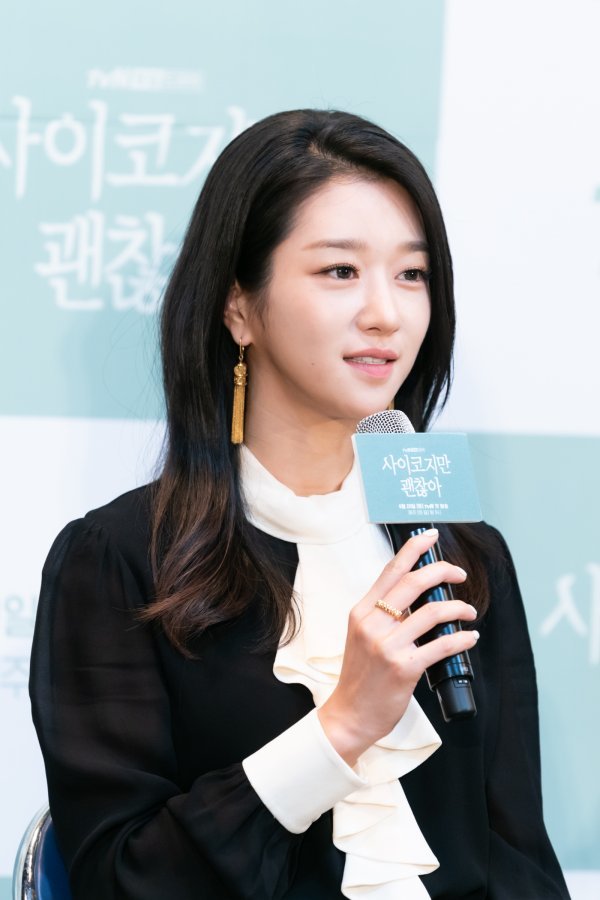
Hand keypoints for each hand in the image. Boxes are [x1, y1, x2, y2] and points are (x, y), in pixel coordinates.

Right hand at [317, 528, 478, 765]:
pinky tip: (470, 637)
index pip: (390, 570)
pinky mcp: (404, 667)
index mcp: (361, 611)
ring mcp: (388, 645)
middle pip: (414, 583)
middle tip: (460, 575)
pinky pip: (442, 646)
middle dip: (443, 572)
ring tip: (468, 612)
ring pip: (433, 612)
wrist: (350, 714)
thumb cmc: (360, 676)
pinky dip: (462, 638)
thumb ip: (382, 614)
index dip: (413, 549)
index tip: (430, 536)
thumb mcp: (361, 635)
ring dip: (458, 608)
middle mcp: (373, 623)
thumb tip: (415, 595)